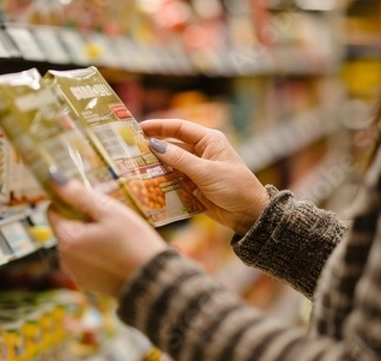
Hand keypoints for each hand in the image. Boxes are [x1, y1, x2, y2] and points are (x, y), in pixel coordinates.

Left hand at [46, 167, 167, 297]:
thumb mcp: (109, 211)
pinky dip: (97, 256)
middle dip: (83, 222)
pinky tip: (117, 255)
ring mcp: (75, 274)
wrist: (154, 281)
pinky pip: (86, 262)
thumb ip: (79, 194)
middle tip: (111, 222)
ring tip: (117, 239)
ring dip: (90, 238)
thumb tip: (52, 175)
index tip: (95, 204)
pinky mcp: (88, 284)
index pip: (52, 210)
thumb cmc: (134, 242)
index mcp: (66, 239)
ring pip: (76, 245)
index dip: (71, 202)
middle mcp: (64, 259)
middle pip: (66, 228)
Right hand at [141, 119, 269, 235]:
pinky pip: (173, 181)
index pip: (179, 128)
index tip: (139, 128)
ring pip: (170, 165)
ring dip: (155, 167)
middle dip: (153, 148)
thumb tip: (154, 145)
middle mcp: (201, 152)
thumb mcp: (206, 172)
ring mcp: (196, 170)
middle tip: (131, 151)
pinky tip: (147, 184)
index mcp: (208, 141)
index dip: (159, 126)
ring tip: (134, 169)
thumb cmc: (235, 187)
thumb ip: (179, 159)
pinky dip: (162, 183)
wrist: (250, 214)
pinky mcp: (193, 186)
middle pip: (172, 146)